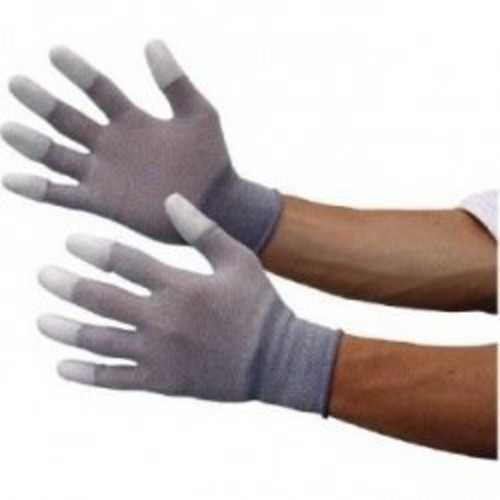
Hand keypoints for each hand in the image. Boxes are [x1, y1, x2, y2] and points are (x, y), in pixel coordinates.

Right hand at [2, 41, 280, 250]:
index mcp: (132, 120)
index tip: (55, 53)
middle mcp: (112, 144)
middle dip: (44, 103)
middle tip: (18, 84)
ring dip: (34, 143)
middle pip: (69, 119)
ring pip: (59, 155)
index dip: (78, 72)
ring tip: (10, 128)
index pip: (99, 90)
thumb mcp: (199, 114)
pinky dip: (39, 189)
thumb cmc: (212, 160)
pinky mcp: (103, 202)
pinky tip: (12, 179)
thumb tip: (152, 42)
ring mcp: (105, 174)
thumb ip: (175, 82)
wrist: (216, 204)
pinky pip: (65, 195)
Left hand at [37, 194, 339, 413]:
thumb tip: (171, 198)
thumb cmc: (260, 304)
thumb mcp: (239, 259)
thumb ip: (204, 230)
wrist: (277, 358)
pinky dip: (87, 374)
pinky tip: (62, 366)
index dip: (95, 250)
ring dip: (68, 330)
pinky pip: (117, 379)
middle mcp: (164, 320)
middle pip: (103, 300)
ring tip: (40, 320)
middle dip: (69, 286)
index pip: (126, 263)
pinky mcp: (163, 381)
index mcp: (182, 286)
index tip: (71, 242)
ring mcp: (161, 354)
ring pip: (102, 341)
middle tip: (44, 276)